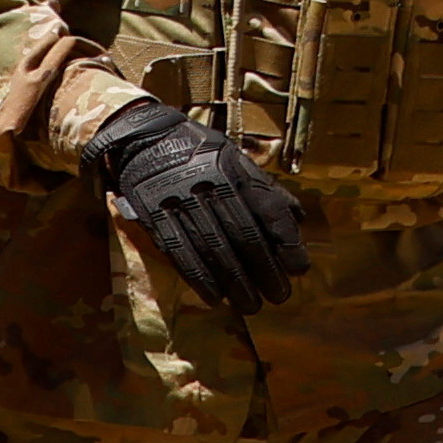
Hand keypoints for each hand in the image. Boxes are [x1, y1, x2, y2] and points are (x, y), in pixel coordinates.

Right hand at [91, 98, 313, 321]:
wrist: (143, 137)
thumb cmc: (198, 152)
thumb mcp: (237, 158)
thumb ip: (266, 189)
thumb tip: (300, 219)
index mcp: (235, 171)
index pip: (269, 212)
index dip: (287, 244)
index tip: (298, 270)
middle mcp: (210, 186)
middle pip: (244, 237)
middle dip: (265, 272)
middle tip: (278, 296)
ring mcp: (180, 201)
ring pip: (214, 250)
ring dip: (235, 283)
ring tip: (250, 305)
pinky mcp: (154, 214)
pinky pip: (180, 252)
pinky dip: (199, 278)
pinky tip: (214, 296)